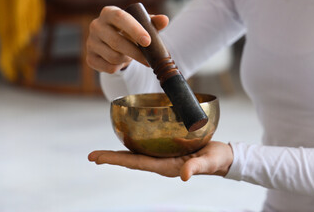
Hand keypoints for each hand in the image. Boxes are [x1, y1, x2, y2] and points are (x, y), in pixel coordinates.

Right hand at [86, 6, 168, 72]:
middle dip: (135, 53)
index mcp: (109, 13)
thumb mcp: (142, 25)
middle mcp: (96, 25)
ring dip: (128, 60)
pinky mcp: (90, 58)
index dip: (135, 30)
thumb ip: (153, 22)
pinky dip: (120, 68)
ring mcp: (90, 42)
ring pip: (113, 57)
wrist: (115, 44)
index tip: (148, 41)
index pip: (120, 18)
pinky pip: (109, 68)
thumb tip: (164, 20)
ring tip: (132, 57)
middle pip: (116, 41)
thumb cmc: (131, 31)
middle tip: (148, 60)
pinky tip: (122, 62)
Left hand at [88, 141, 233, 180]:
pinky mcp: (168, 149)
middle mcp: (160, 162)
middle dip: (111, 158)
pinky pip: (147, 146)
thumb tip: (184, 176)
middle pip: (131, 160)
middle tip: (91, 156)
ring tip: (102, 151)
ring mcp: (163, 156)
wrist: (222, 158)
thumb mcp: (207, 163)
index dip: (116, 160)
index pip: (136, 163)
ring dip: (119, 152)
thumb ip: (196, 167)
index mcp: (166, 166)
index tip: (98, 158)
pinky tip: (129, 138)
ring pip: (136, 154)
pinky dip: (134, 143)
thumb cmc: (216, 160)